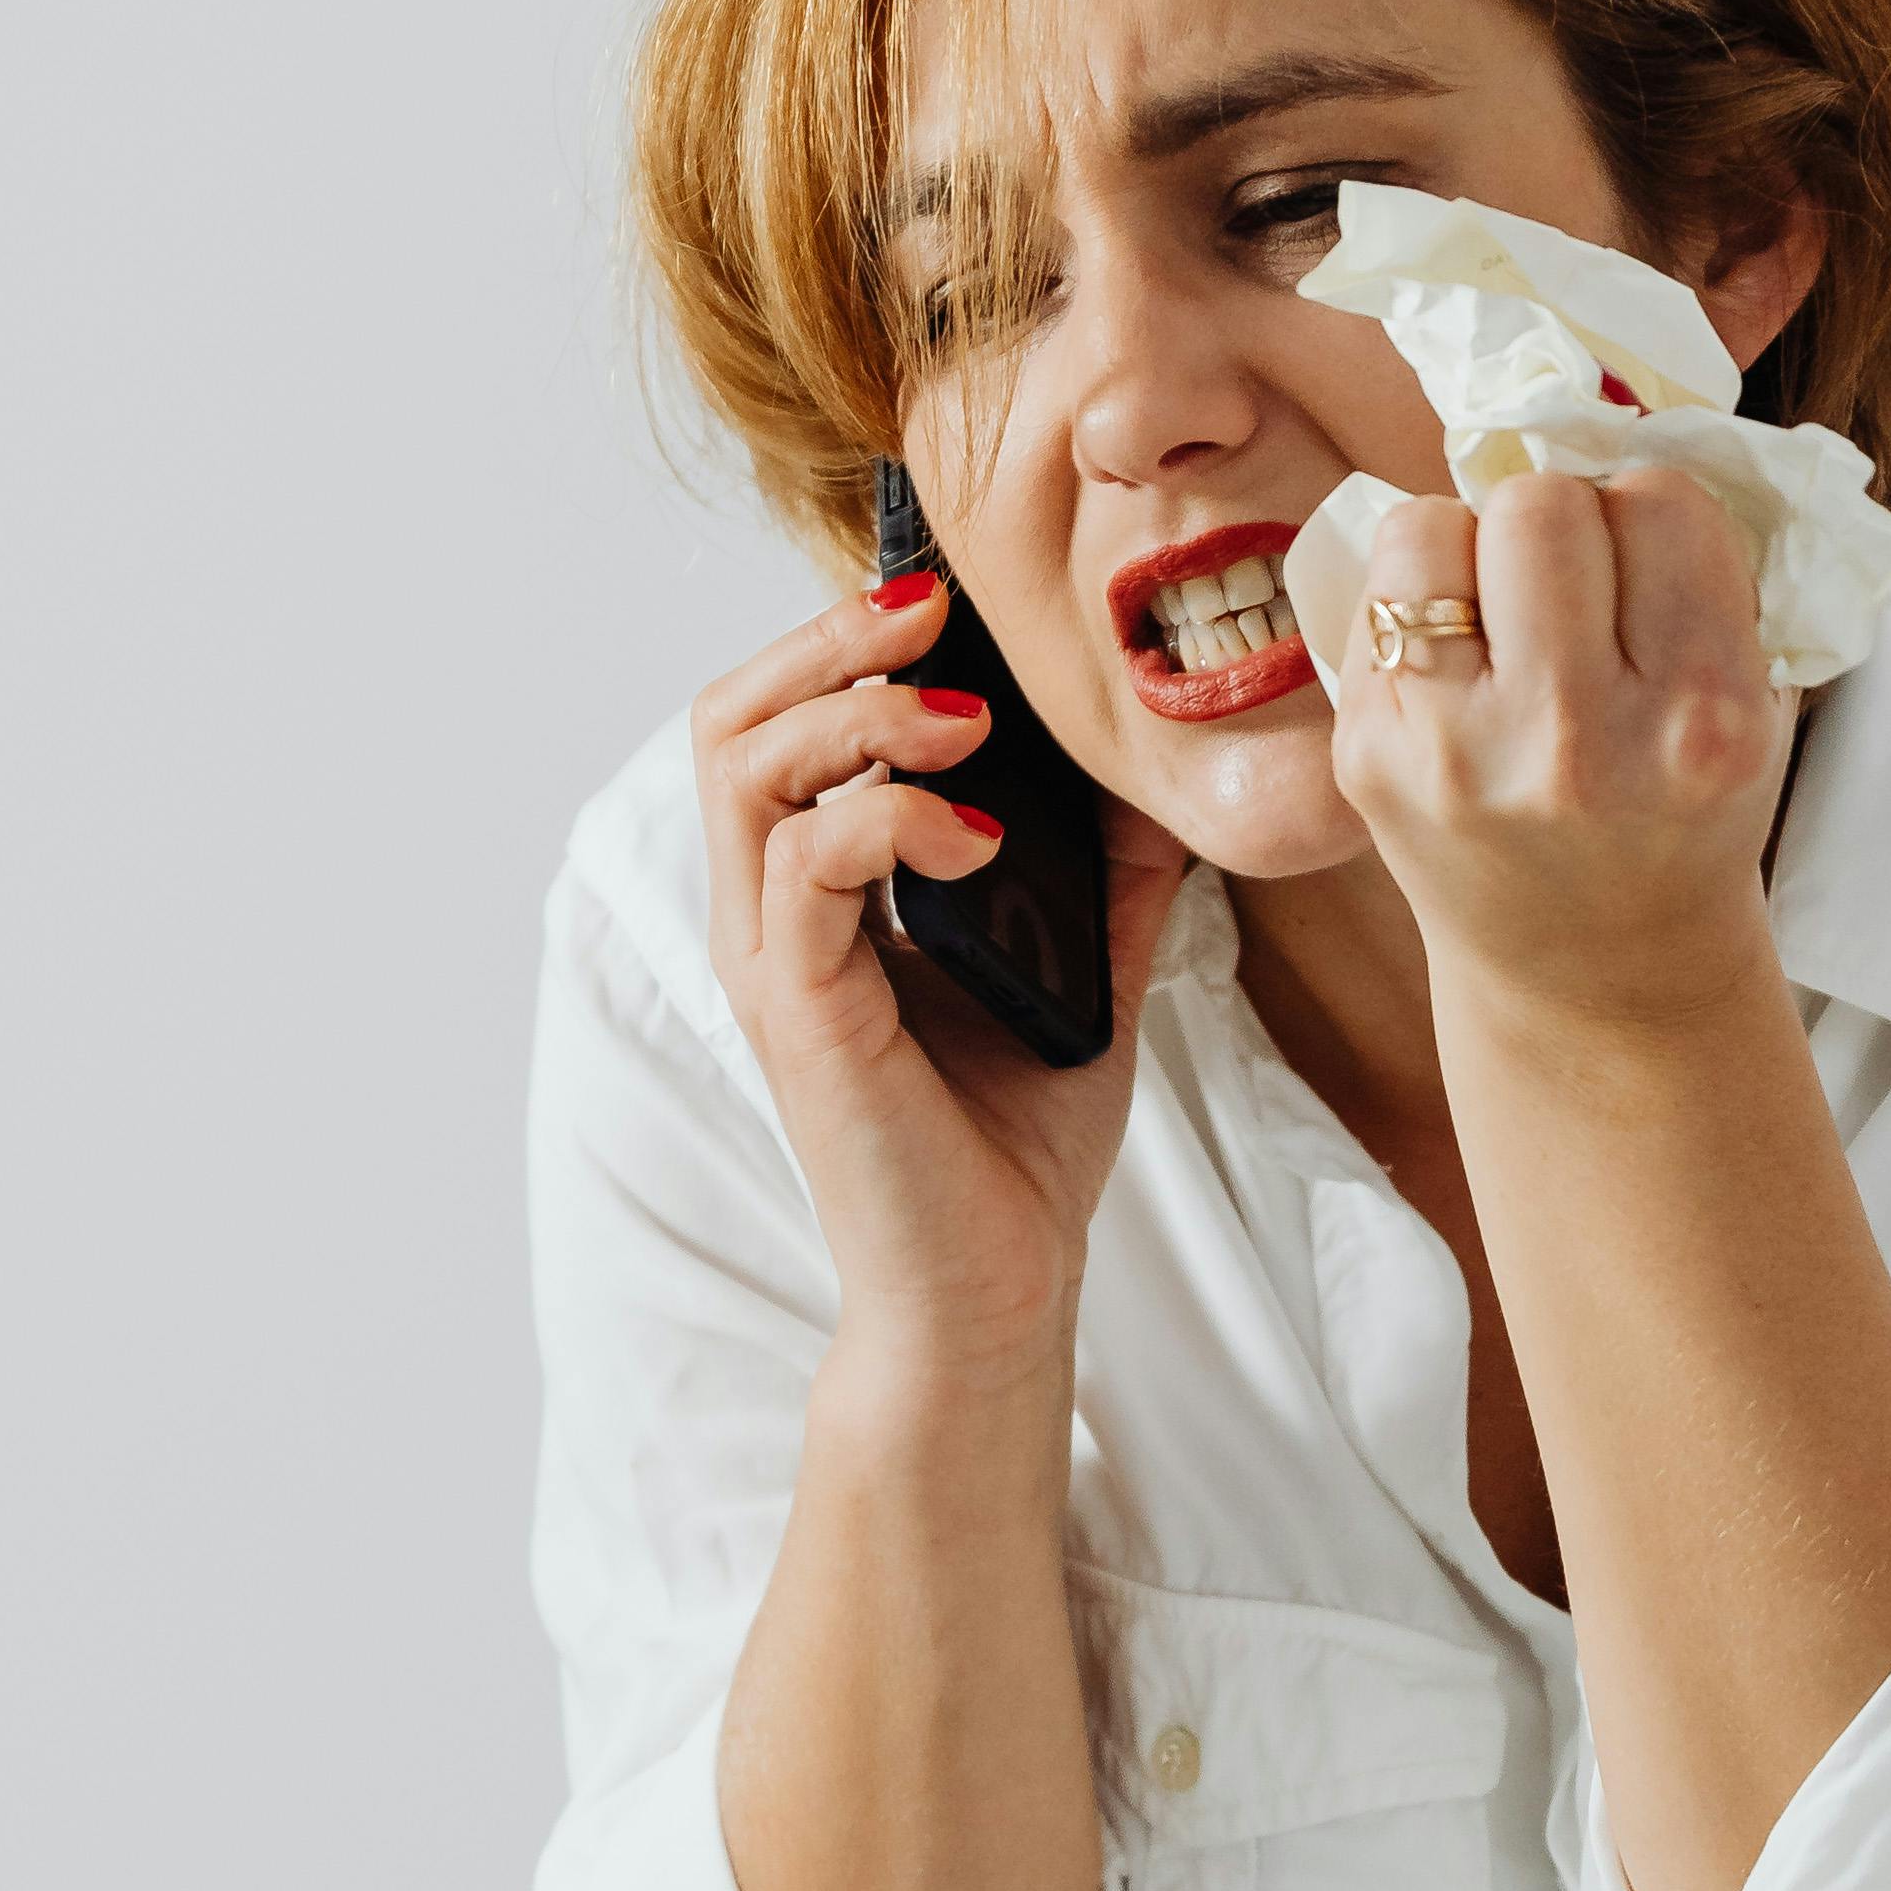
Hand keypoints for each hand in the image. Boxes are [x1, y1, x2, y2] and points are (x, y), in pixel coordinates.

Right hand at [693, 569, 1191, 1389]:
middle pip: (732, 718)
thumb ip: (1104, 867)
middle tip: (930, 611)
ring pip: (747, 769)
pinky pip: (807, 867)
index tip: (943, 601)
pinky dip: (890, 820)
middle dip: (826, 640)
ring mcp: (775, 962)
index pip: (780, 720)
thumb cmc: (1018, 1143)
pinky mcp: (802, 1013)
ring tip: (966, 722)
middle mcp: (771, 917)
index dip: (840, 641)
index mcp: (816, 895)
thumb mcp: (1083, 968)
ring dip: (857, 713)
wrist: (1000, 1289)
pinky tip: (981, 838)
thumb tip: (1157, 766)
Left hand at [1326, 463, 1792, 1032]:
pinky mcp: (1369, 762)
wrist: (1595, 974)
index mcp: (1702, 718)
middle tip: (1570, 587)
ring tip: (1501, 614)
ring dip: (1469, 547)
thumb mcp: (1751, 701)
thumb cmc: (1682, 811)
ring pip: (1433, 525)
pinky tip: (1454, 668)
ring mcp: (1457, 757)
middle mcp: (1578, 743)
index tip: (1648, 573)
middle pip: (1540, 501)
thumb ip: (1710, 569)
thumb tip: (1621, 412)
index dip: (1652, 517)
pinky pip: (1374, 595)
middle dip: (1559, 521)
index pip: (1662, 501)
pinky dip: (1415, 605)